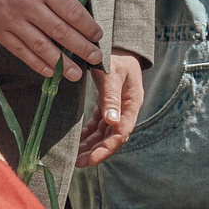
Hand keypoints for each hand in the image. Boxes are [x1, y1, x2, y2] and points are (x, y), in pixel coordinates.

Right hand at [0, 0, 104, 81]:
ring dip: (61, 63)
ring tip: (76, 74)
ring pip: (41, 46)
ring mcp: (11, 19)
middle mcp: (28, 4)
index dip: (88, 27)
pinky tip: (51, 71)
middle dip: (81, 47)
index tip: (98, 36)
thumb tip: (77, 19)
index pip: (72, 11)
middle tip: (95, 58)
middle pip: (60, 31)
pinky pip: (21, 51)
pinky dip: (37, 64)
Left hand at [76, 50, 146, 166]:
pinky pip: (98, 124)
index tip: (92, 160)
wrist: (117, 45)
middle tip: (79, 163)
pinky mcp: (108, 105)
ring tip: (76, 157)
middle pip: (112, 137)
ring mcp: (117, 108)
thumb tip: (112, 122)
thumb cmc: (116, 57)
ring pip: (105, 133)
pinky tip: (78, 141)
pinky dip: (89, 134)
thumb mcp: (113, 74)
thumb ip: (111, 97)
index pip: (121, 133)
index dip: (107, 149)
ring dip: (92, 145)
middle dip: (97, 152)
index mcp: (132, 104)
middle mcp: (126, 109)